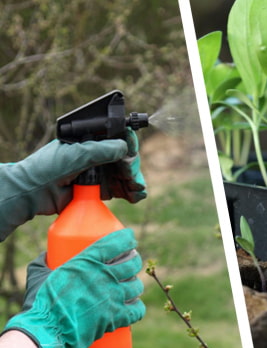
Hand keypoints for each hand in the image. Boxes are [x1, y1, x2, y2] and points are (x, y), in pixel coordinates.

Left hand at [0, 130, 145, 239]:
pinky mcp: (101, 191)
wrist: (32, 193)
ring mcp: (101, 174)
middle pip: (126, 157)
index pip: (117, 137)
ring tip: (137, 188)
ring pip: (127, 174)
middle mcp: (98, 156)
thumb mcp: (75, 154)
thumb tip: (124, 147)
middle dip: (132, 165)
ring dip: (136, 180)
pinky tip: (137, 195)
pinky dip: (133, 193)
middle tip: (130, 174)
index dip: (128, 141)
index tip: (131, 148)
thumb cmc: (48, 167)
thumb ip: (100, 150)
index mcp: (91, 141)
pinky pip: (123, 190)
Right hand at [1, 228, 145, 347]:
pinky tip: (132, 306)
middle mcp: (105, 276)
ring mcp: (113, 297)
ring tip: (129, 286)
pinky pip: (138, 310)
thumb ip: (44, 263)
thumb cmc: (42, 303)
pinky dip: (137, 308)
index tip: (129, 239)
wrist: (47, 331)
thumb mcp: (41, 275)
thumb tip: (46, 256)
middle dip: (134, 261)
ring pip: (137, 286)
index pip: (117, 242)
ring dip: (135, 285)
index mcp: (88, 262)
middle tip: (130, 264)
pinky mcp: (116, 317)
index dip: (127, 239)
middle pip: (133, 263)